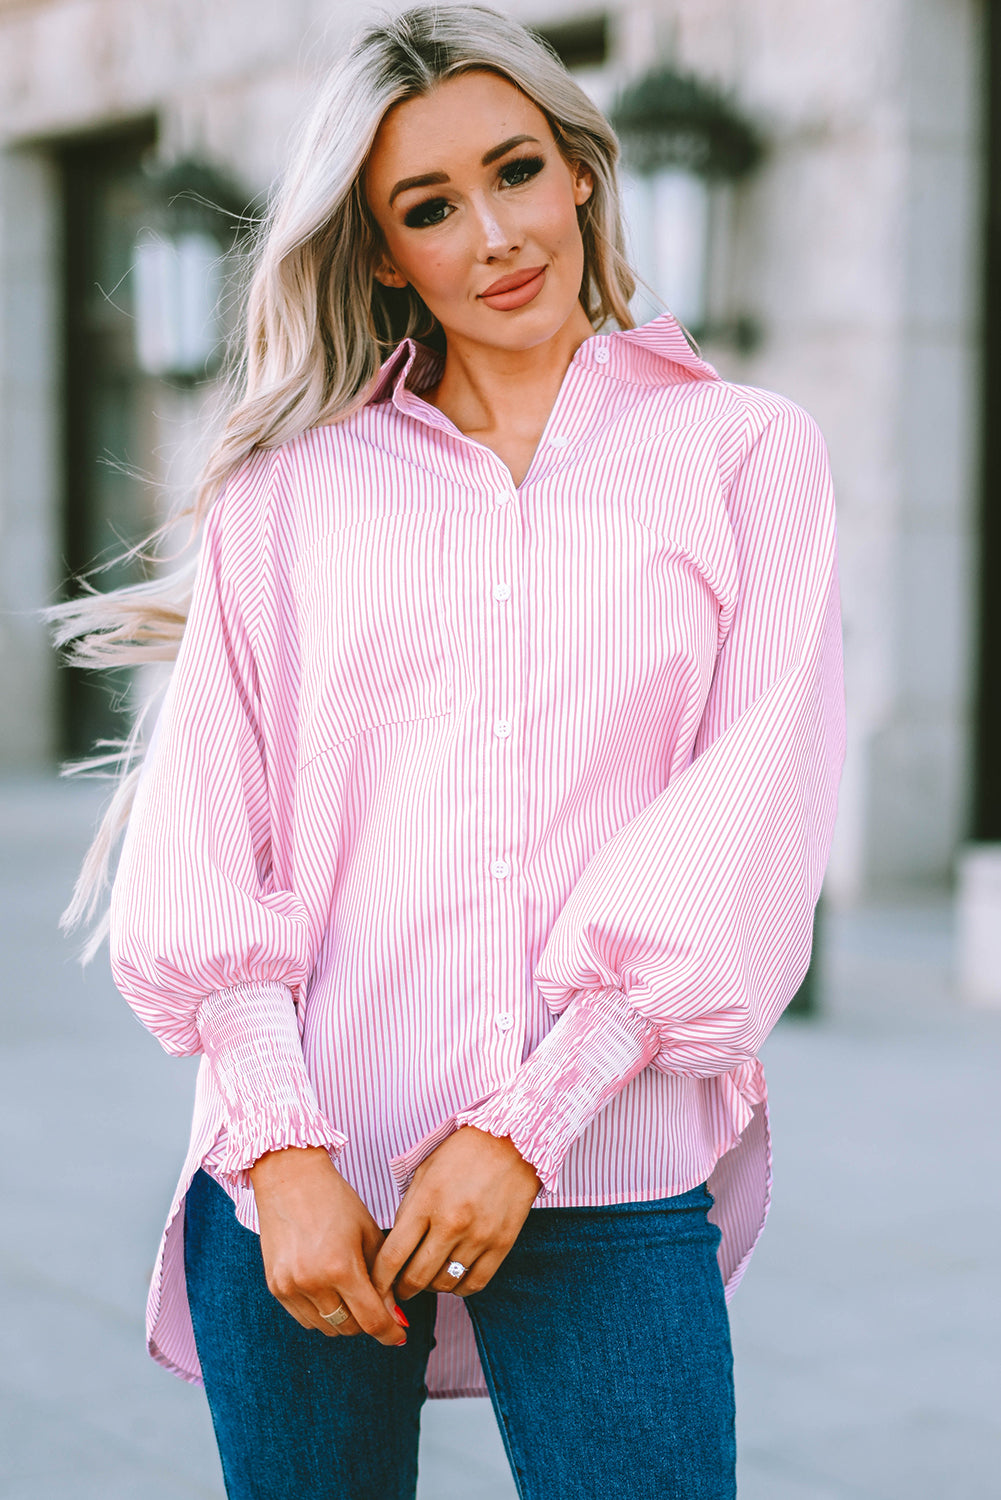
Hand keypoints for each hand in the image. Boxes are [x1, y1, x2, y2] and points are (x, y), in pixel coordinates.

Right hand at [249, 1146, 406, 1344]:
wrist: (290, 1178)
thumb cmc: (336, 1200)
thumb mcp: (368, 1233)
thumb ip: (383, 1276)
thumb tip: (395, 1314)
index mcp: (341, 1267)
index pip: (371, 1319)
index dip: (390, 1332)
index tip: (400, 1334)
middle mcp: (312, 1282)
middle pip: (349, 1328)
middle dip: (368, 1322)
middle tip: (377, 1304)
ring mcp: (290, 1287)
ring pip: (327, 1327)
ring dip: (345, 1319)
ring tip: (352, 1294)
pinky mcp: (275, 1287)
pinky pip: (305, 1318)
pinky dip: (322, 1313)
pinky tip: (330, 1291)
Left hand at [372, 1126, 541, 1302]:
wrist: (513, 1141)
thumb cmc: (464, 1153)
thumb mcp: (426, 1172)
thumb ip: (409, 1210)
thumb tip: (396, 1249)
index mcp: (427, 1201)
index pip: (393, 1256)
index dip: (380, 1280)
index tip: (377, 1287)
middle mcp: (452, 1222)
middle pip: (417, 1277)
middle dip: (403, 1289)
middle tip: (400, 1288)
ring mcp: (479, 1236)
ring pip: (444, 1284)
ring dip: (431, 1287)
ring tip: (428, 1277)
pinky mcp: (502, 1244)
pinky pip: (474, 1283)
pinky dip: (459, 1288)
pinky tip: (453, 1277)